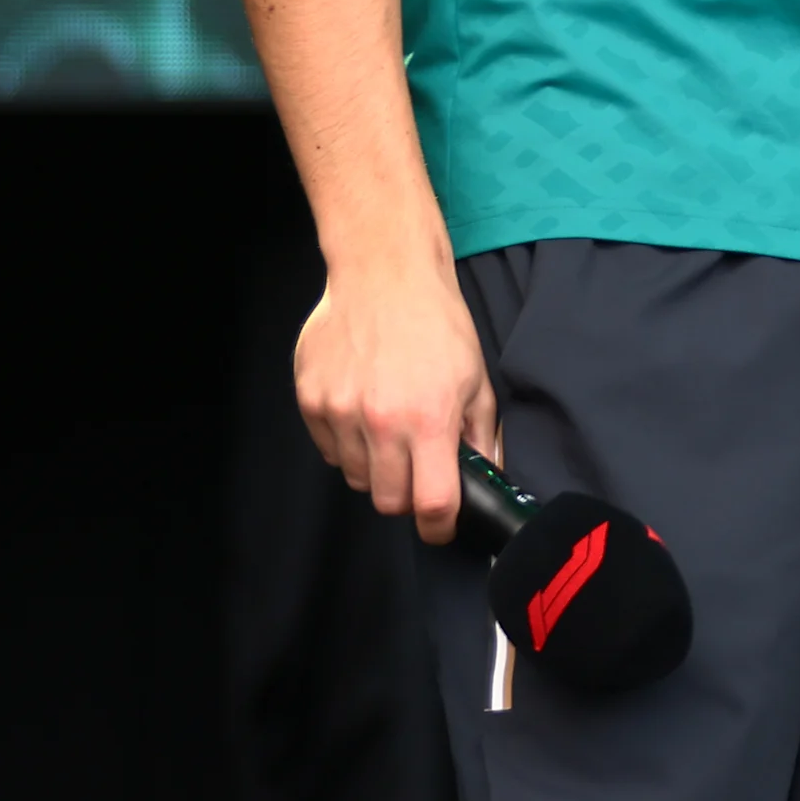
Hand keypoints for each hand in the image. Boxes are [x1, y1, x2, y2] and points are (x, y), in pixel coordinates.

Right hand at [292, 255, 498, 543]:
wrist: (384, 275)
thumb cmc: (436, 323)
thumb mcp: (475, 377)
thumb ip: (481, 433)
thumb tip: (488, 475)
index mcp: (429, 419)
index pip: (432, 503)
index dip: (440, 525)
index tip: (442, 526)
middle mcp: (381, 423)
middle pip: (388, 501)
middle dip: (406, 496)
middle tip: (417, 469)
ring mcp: (340, 413)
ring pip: (357, 478)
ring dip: (376, 467)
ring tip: (390, 427)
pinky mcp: (311, 402)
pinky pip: (329, 451)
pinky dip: (346, 444)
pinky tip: (363, 410)